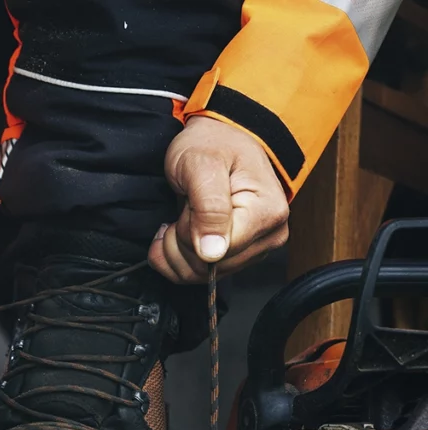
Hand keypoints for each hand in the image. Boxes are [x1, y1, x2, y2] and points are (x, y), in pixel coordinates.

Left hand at [149, 116, 289, 283]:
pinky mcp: (241, 254)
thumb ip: (208, 208)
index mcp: (266, 213)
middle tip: (183, 207)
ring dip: (175, 251)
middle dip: (180, 242)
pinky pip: (202, 273)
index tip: (188, 205)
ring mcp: (256, 247)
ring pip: (202, 275)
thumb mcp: (201, 165)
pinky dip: (178, 258)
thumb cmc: (213, 144)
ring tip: (178, 219)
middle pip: (209, 267)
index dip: (189, 233)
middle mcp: (269, 235)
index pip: (217, 251)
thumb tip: (213, 252)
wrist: (221, 138)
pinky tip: (176, 233)